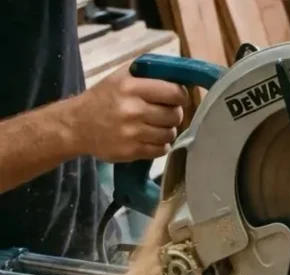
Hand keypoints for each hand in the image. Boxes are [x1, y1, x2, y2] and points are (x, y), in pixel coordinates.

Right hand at [69, 70, 185, 162]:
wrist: (77, 125)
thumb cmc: (103, 98)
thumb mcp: (120, 78)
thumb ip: (147, 75)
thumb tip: (179, 78)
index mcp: (130, 87)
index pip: (173, 92)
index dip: (181, 96)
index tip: (178, 99)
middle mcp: (132, 109)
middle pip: (174, 115)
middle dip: (174, 114)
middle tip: (165, 114)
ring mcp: (132, 133)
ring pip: (170, 134)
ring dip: (167, 131)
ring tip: (156, 127)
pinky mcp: (132, 151)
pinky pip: (161, 150)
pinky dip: (160, 145)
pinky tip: (150, 138)